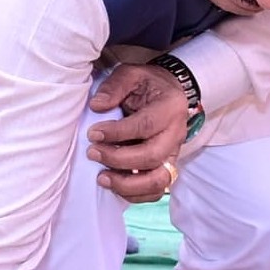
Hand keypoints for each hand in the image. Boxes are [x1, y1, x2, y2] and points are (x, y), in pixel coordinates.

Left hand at [87, 62, 187, 202]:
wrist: (169, 93)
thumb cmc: (148, 84)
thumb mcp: (131, 74)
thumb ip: (114, 87)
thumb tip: (97, 106)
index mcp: (170, 108)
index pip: (145, 125)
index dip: (117, 133)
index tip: (92, 133)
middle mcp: (176, 134)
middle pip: (152, 157)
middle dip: (118, 159)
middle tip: (92, 152)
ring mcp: (173, 154)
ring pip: (158, 181)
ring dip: (128, 184)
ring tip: (101, 178)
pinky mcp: (167, 168)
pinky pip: (156, 191)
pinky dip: (135, 195)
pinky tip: (113, 186)